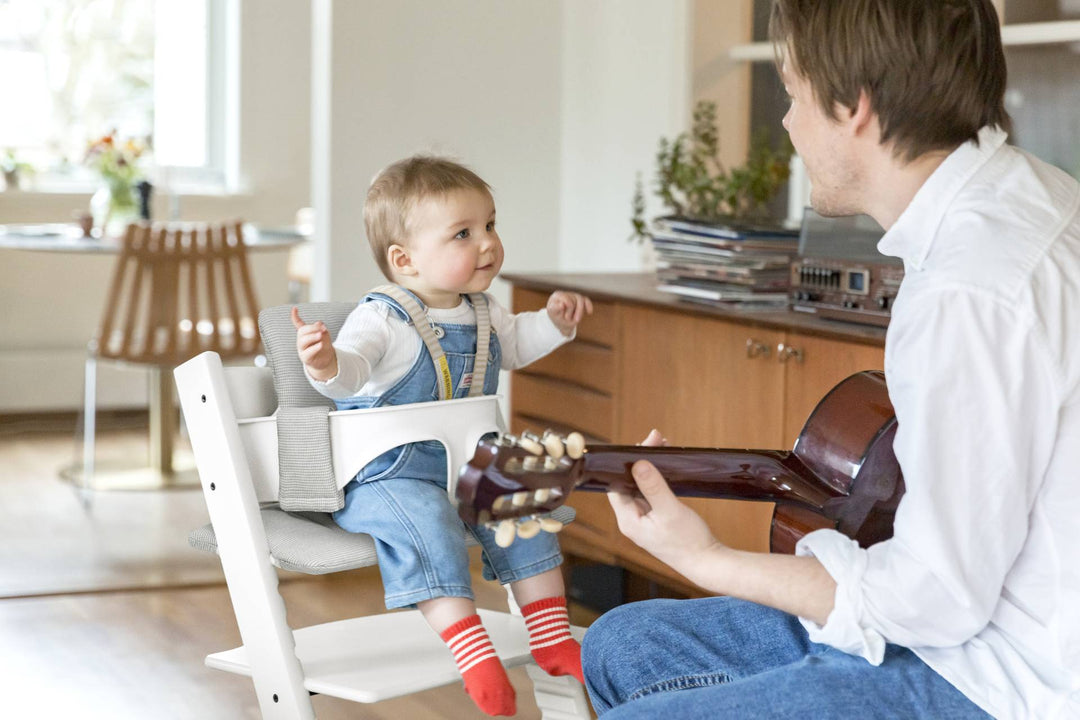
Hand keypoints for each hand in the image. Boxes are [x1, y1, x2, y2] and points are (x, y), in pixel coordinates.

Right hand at [291, 306, 337, 380]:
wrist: (326, 360)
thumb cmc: (324, 346)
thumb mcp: (325, 335)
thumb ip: (322, 329)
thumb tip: (319, 323)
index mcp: (305, 333)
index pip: (298, 324)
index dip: (295, 316)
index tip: (294, 308)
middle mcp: (301, 340)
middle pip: (302, 332)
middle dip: (312, 328)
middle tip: (323, 328)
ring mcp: (302, 349)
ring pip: (302, 341)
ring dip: (312, 337)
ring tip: (320, 335)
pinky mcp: (306, 358)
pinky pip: (307, 353)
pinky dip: (314, 348)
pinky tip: (320, 344)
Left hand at [546, 291, 592, 335]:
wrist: (561, 321)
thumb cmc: (555, 316)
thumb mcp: (552, 314)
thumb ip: (555, 308)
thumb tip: (561, 304)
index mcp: (557, 295)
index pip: (565, 297)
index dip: (568, 305)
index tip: (566, 316)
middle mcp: (566, 294)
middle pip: (573, 299)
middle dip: (571, 311)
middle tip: (567, 319)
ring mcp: (574, 296)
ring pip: (581, 300)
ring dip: (580, 311)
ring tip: (576, 321)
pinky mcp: (580, 301)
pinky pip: (586, 300)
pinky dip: (588, 306)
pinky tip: (589, 312)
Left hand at [607, 429, 721, 581]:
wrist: (708, 563)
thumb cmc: (689, 542)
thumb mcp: (670, 511)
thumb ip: (653, 487)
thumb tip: (637, 463)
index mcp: (628, 520)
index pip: (616, 484)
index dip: (625, 463)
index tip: (642, 445)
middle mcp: (632, 520)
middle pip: (627, 483)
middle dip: (639, 461)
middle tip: (656, 439)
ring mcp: (644, 520)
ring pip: (640, 487)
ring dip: (649, 468)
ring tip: (662, 447)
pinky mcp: (657, 520)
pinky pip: (651, 494)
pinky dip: (657, 479)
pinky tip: (666, 468)